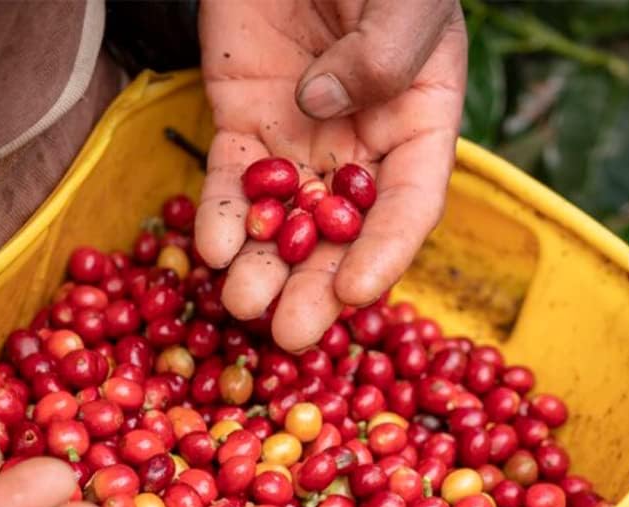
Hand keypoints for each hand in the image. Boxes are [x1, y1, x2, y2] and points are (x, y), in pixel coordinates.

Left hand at [196, 0, 466, 350]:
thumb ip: (385, 49)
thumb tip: (323, 107)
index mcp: (416, 124)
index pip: (408, 206)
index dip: (385, 254)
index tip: (357, 293)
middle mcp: (359, 149)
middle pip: (340, 237)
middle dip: (315, 289)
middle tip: (290, 336)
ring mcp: (298, 145)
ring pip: (282, 224)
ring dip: (263, 270)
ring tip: (242, 306)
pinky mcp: (242, 129)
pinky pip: (231, 185)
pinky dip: (222, 219)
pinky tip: (213, 251)